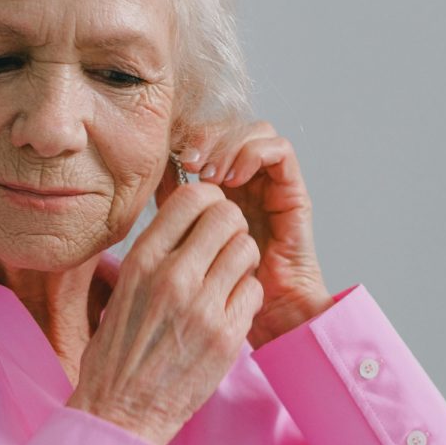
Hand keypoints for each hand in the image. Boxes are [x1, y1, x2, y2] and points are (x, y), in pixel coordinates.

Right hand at [68, 180, 262, 444]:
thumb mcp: (122, 291)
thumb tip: (180, 220)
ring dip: (242, 259)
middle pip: (227, 216)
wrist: (121, 411)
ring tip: (226, 279)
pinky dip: (246, 296)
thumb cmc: (116, 354)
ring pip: (247, 250)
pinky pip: (254, 291)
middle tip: (223, 246)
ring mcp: (204, 308)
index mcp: (142, 261)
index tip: (208, 216)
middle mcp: (174, 278)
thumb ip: (152, 255)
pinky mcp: (227, 338)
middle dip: (231, 226)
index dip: (208, 200)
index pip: (192, 197)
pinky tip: (228, 310)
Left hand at [177, 123, 332, 346]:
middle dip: (208, 137)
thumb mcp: (186, 242)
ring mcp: (272, 184)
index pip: (208, 138)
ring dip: (230, 143)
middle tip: (190, 161)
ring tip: (211, 173)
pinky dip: (255, 152)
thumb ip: (173, 209)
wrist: (266, 316)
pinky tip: (233, 177)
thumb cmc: (222, 286)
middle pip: (230, 128)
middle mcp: (249, 181)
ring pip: (256, 131)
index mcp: (221, 188)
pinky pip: (280, 151)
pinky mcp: (293, 192)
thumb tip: (152, 175)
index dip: (190, 139)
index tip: (172, 160)